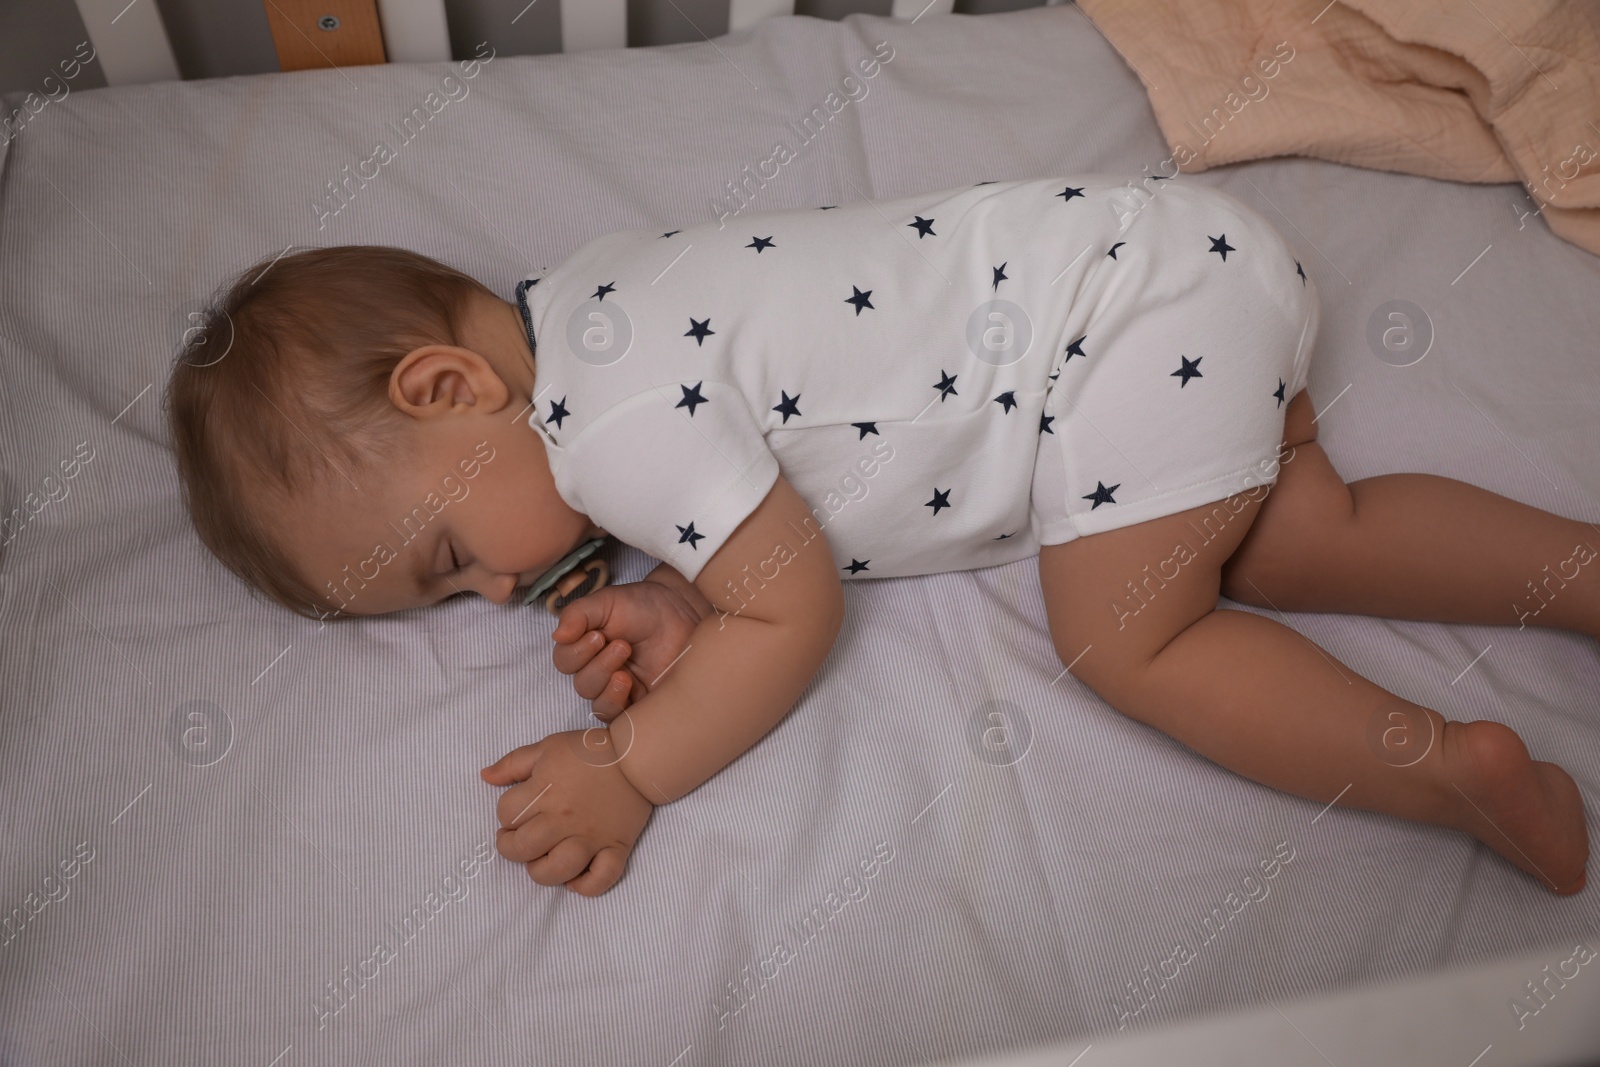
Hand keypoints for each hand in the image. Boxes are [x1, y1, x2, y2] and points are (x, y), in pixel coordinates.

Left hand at [480, 729, 653, 895]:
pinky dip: (586, 886)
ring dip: (541, 871)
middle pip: (522, 848)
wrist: (638, 756)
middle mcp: (564, 818)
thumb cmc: (590, 751)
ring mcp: (591, 837)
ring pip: (556, 871)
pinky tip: (575, 880)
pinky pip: (601, 879)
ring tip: (542, 860)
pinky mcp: (615, 848)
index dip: (506, 815)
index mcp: (545, 791)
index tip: (517, 812)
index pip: (506, 814)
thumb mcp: (547, 747)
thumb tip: (485, 777)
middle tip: (519, 840)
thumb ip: (513, 763)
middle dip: (511, 847)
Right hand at [551, 567, 708, 722]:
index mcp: (585, 648)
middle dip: (598, 666)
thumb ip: (579, 614)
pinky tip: (631, 684)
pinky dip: (618, 703)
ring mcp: (619, 689)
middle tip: (622, 645)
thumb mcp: (607, 601)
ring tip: (625, 671)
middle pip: (582, 684)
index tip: (597, 636)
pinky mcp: (639, 703)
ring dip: (607, 687)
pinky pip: (619, 717)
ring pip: (597, 704)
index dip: (576, 652)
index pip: (565, 661)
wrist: (680, 613)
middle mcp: (599, 671)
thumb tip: (557, 635)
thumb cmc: (642, 606)